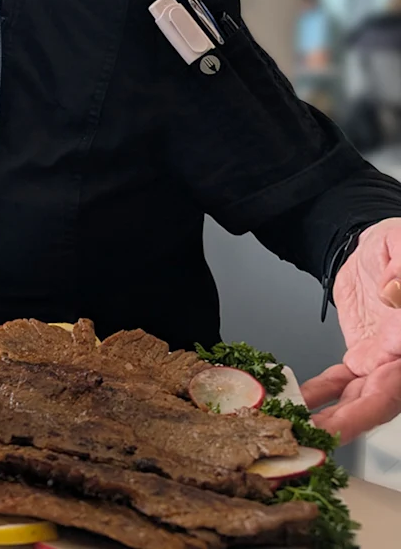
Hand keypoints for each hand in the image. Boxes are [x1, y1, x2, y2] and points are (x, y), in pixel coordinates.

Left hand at [301, 218, 400, 442]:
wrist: (382, 246)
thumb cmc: (399, 247)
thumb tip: (395, 294)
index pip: (399, 377)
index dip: (378, 401)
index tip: (353, 417)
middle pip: (382, 399)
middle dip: (350, 422)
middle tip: (318, 439)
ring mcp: (385, 359)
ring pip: (361, 397)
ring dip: (332, 416)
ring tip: (301, 430)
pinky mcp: (364, 355)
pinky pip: (341, 382)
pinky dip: (318, 395)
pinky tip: (295, 403)